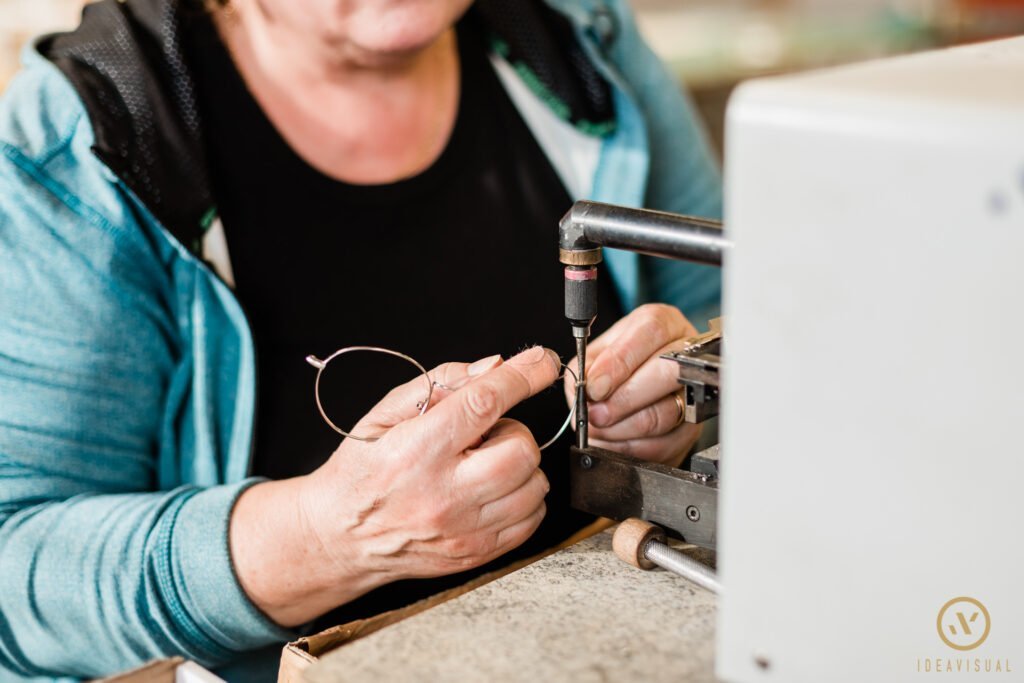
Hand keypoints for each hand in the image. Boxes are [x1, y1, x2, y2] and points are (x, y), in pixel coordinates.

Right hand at [230, 346, 560, 625]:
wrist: (340, 536)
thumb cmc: (363, 469)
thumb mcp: (385, 413)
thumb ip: (440, 383)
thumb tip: (494, 366)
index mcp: (418, 450)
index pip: (484, 403)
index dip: (522, 376)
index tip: (543, 361)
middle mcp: (444, 494)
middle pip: (521, 450)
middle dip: (513, 431)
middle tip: (483, 436)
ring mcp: (464, 530)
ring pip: (534, 484)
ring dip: (519, 466)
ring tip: (481, 465)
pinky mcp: (477, 553)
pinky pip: (532, 518)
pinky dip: (522, 496)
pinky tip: (491, 490)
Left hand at [564, 304, 701, 465]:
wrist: (636, 393)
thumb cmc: (616, 367)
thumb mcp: (597, 354)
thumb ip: (587, 365)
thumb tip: (584, 389)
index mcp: (664, 324)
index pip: (651, 332)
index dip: (620, 361)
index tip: (595, 386)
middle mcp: (686, 355)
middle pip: (667, 372)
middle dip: (624, 399)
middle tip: (596, 413)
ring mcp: (694, 394)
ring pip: (666, 413)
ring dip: (623, 428)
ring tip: (599, 428)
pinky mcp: (691, 430)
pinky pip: (663, 445)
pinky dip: (631, 447)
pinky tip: (613, 441)